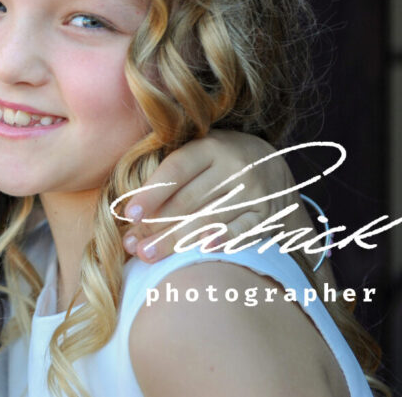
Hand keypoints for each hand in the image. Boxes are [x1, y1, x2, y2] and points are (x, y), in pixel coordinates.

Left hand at [122, 130, 298, 263]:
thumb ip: (169, 169)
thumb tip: (129, 205)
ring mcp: (253, 190)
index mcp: (209, 146)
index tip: (129, 214)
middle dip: (156, 225)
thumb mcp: (197, 150)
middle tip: (133, 246)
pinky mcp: (268, 213)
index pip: (175, 171)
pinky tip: (205, 248)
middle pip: (188, 200)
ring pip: (209, 218)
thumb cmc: (217, 160)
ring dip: (176, 239)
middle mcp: (234, 166)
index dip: (151, 193)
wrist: (272, 164)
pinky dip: (226, 237)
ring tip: (149, 254)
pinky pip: (245, 228)